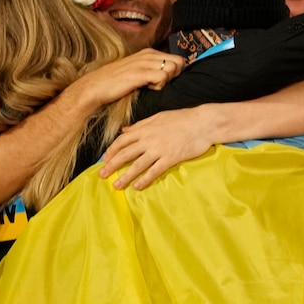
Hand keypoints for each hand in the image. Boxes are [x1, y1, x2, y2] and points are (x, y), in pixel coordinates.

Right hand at [68, 49, 184, 107]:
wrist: (95, 87)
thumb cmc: (116, 82)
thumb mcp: (136, 70)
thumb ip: (151, 69)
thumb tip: (169, 75)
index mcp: (148, 52)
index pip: (177, 58)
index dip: (175, 72)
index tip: (163, 80)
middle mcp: (148, 55)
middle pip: (179, 62)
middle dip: (174, 76)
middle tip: (160, 84)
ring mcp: (144, 63)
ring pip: (173, 68)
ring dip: (167, 80)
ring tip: (152, 86)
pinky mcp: (140, 73)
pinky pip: (163, 77)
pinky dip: (160, 86)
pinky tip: (149, 88)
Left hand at [99, 106, 213, 189]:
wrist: (202, 123)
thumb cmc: (182, 118)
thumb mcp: (158, 117)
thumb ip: (140, 125)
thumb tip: (125, 130)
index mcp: (145, 128)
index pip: (122, 140)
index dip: (112, 150)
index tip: (105, 159)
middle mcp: (149, 139)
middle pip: (125, 154)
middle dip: (112, 165)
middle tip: (102, 175)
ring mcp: (159, 149)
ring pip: (137, 165)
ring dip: (125, 176)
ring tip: (116, 186)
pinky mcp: (170, 158)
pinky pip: (154, 171)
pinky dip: (145, 180)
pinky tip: (137, 187)